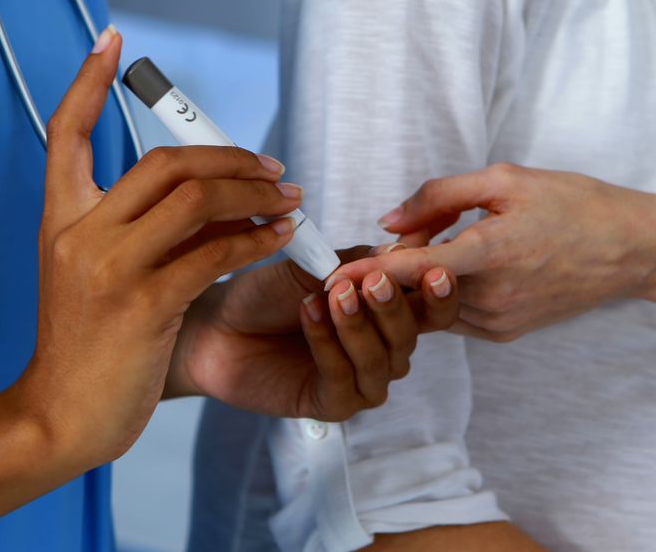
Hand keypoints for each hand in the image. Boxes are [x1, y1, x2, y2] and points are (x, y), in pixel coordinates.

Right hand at [11, 27, 301, 466]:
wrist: (60, 415)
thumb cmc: (86, 345)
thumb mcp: (94, 274)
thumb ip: (139, 230)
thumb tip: (214, 193)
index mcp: (60, 220)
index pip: (65, 132)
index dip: (86, 82)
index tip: (111, 44)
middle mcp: (80, 233)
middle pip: (163, 162)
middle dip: (227, 155)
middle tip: (269, 167)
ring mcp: (110, 268)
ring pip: (195, 199)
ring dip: (253, 192)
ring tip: (287, 199)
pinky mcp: (144, 305)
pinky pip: (215, 253)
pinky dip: (258, 238)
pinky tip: (281, 237)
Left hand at [167, 246, 459, 420]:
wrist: (216, 326)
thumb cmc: (267, 295)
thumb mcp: (314, 267)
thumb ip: (357, 262)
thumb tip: (400, 251)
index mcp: (389, 314)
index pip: (432, 309)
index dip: (440, 294)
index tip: (434, 272)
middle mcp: (383, 350)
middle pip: (410, 336)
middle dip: (393, 308)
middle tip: (373, 282)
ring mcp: (361, 381)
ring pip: (381, 361)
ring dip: (358, 326)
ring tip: (332, 293)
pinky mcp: (332, 405)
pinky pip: (344, 380)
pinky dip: (328, 344)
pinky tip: (309, 313)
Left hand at [329, 164, 655, 341]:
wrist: (631, 251)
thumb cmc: (573, 205)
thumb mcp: (507, 180)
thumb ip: (441, 196)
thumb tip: (389, 220)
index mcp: (491, 254)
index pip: (411, 270)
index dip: (365, 272)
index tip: (328, 275)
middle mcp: (491, 298)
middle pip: (416, 291)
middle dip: (392, 270)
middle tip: (388, 242)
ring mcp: (498, 322)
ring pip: (432, 308)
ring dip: (416, 284)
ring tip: (427, 248)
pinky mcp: (505, 334)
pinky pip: (454, 317)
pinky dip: (441, 296)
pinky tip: (455, 268)